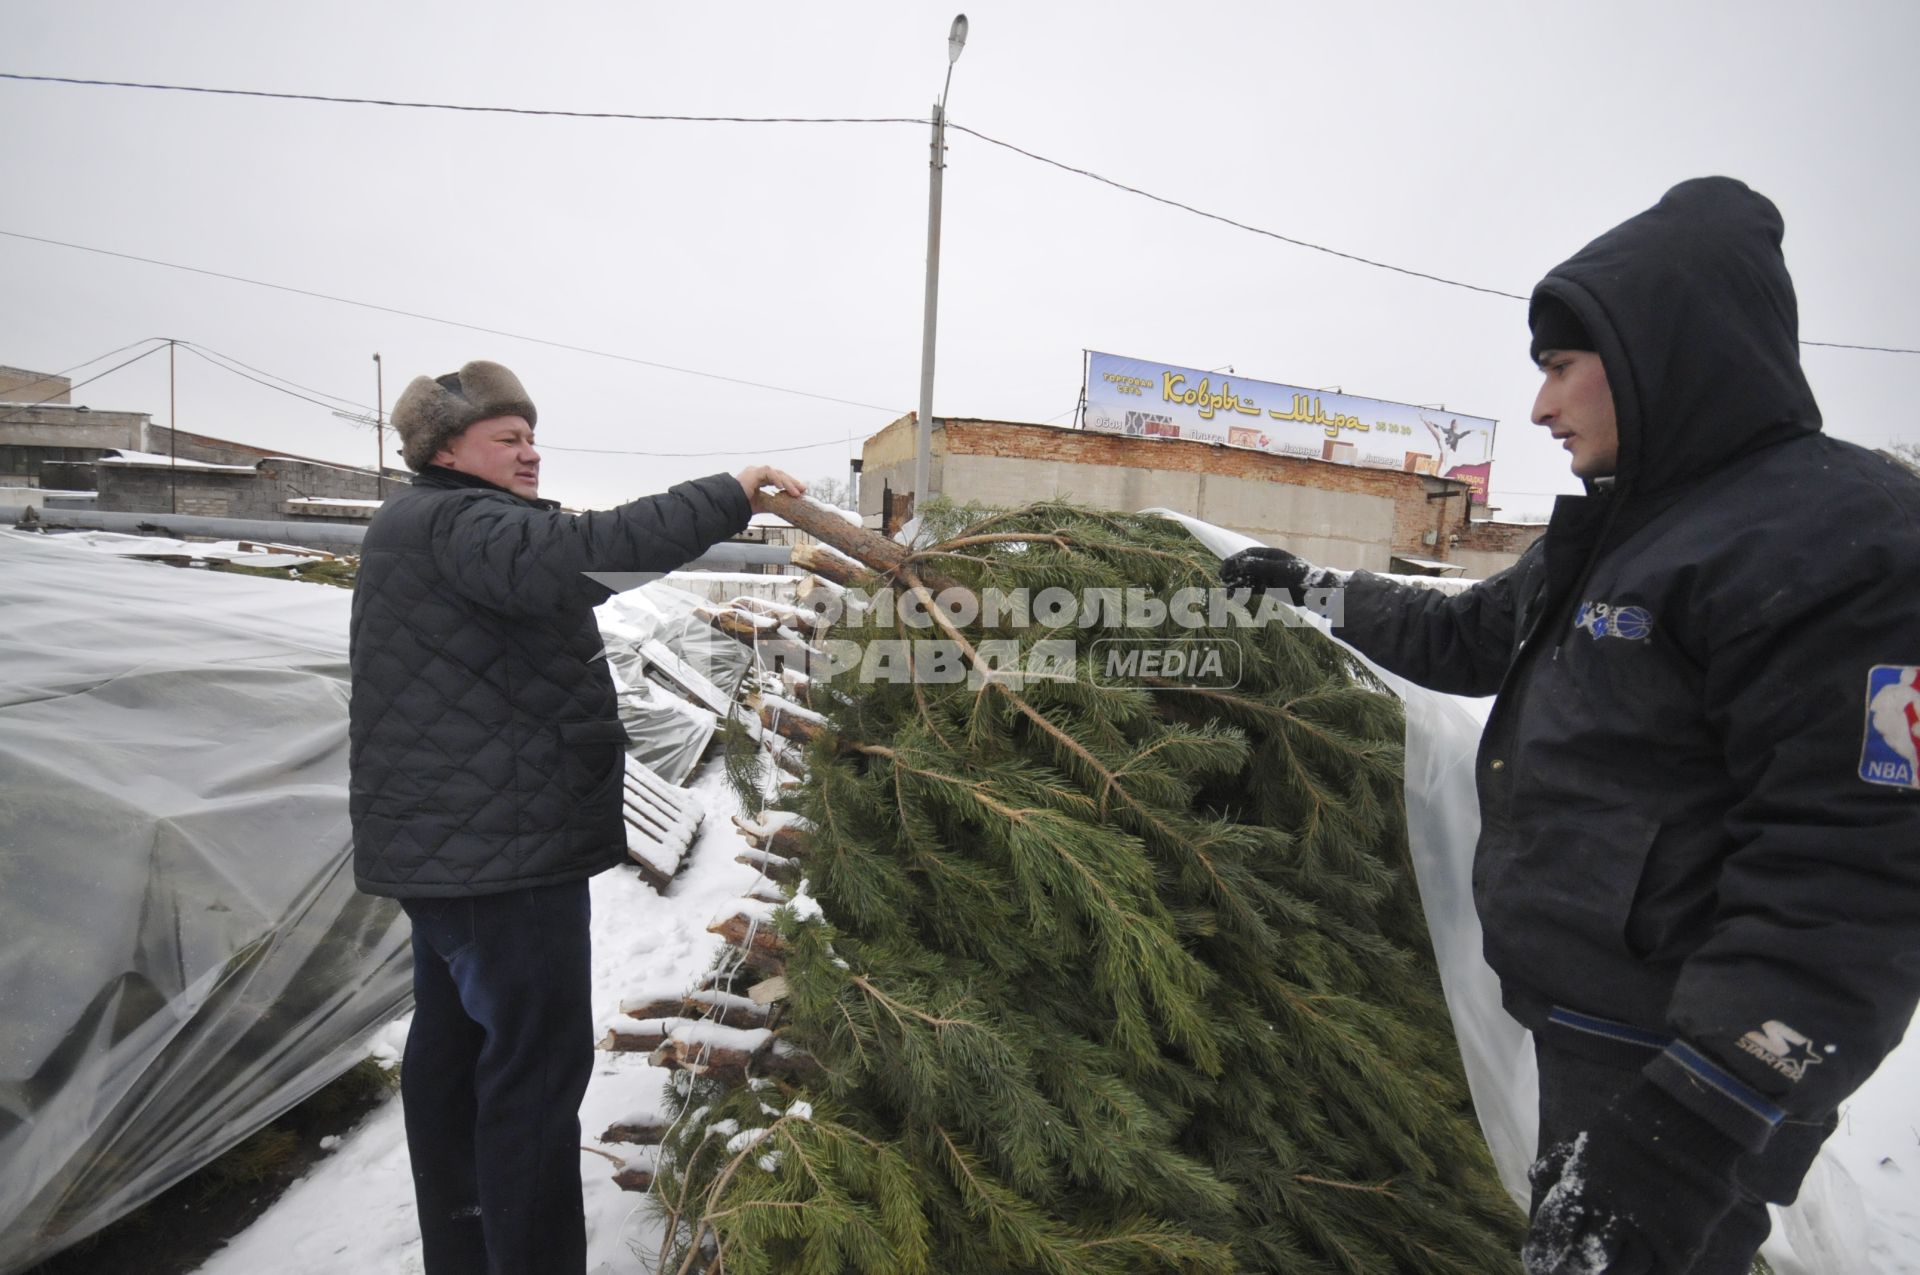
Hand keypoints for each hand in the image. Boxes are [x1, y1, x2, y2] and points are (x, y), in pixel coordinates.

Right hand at [736, 465, 806, 513]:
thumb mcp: (761, 505)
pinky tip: (781, 487)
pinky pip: (768, 472)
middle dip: (792, 482)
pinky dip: (776, 479)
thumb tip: (785, 509)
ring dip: (787, 482)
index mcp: (759, 480)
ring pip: (776, 473)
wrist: (729, 505)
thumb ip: (771, 504)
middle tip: (803, 489)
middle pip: (780, 474)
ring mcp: (755, 471)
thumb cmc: (740, 505)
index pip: (778, 479)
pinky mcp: (753, 472)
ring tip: (795, 492)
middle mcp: (758, 474)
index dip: (789, 484)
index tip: (799, 491)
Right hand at [1219, 546, 1326, 594]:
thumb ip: (1260, 566)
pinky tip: (1235, 598)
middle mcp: (1267, 564)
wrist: (1315, 593)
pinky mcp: (1270, 588)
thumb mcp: (1279, 570)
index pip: (1247, 555)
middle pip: (1245, 567)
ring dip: (1236, 584)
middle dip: (1232, 573)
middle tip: (1221, 581)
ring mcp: (1268, 576)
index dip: (1234, 561)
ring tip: (1226, 594)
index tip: (1223, 569)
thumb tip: (1240, 563)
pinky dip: (1243, 592)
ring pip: (1247, 579)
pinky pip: (1253, 588)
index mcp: (1270, 555)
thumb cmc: (1300, 578)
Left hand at [1522, 1081, 1743, 1274]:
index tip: (1536, 1266)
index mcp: (1584, 1189)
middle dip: (1568, 1272)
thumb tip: (1533, 1179)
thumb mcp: (1585, 1139)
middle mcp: (1611, 1216)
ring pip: (1620, 1273)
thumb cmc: (1630, 1127)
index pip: (1555, 1233)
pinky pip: (1659, 1274)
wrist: (1688, 1121)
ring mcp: (1647, 1232)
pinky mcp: (1680, 1243)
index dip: (1544, 1253)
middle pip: (1582, 1260)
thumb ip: (1558, 1162)